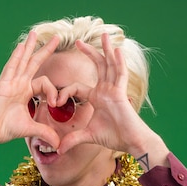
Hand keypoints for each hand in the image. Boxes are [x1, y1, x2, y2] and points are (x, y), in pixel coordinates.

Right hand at [0, 32, 60, 166]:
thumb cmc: (2, 129)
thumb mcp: (29, 130)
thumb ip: (44, 132)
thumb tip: (58, 144)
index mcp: (25, 92)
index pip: (44, 83)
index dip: (53, 92)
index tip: (55, 104)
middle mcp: (18, 84)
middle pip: (34, 63)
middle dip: (46, 50)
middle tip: (57, 37)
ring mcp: (10, 83)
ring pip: (22, 61)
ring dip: (30, 47)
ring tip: (36, 33)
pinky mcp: (2, 86)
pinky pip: (11, 68)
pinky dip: (16, 57)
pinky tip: (22, 46)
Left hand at [56, 33, 158, 157]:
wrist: (131, 142)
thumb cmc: (114, 137)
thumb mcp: (88, 136)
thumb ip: (73, 140)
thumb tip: (58, 150)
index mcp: (97, 98)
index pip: (78, 87)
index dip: (66, 92)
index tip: (55, 101)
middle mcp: (106, 91)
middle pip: (98, 67)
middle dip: (89, 53)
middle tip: (79, 41)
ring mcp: (114, 90)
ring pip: (110, 66)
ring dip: (106, 50)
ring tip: (103, 35)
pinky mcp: (121, 93)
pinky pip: (120, 75)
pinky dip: (119, 63)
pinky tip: (116, 50)